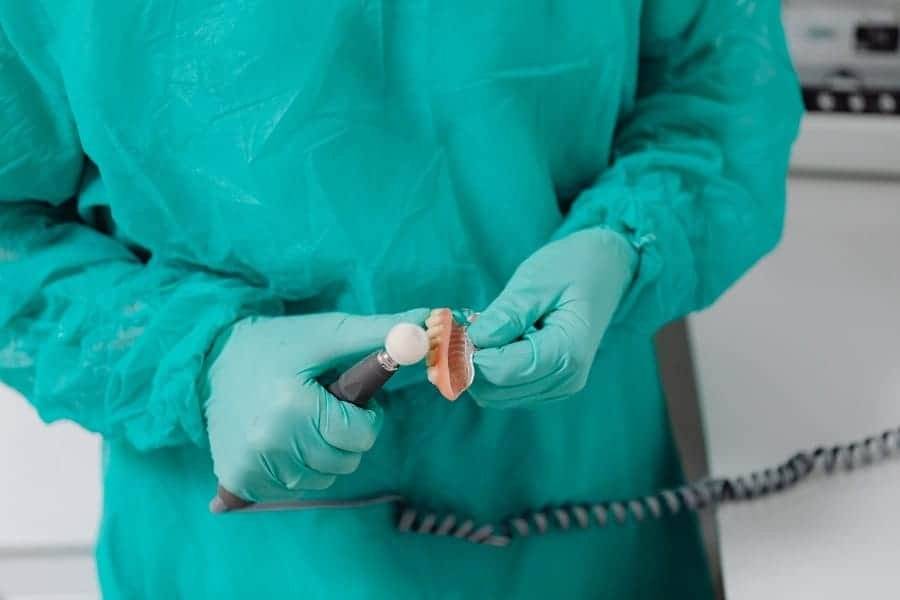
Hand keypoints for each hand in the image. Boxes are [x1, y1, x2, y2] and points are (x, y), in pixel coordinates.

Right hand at [204, 309, 427, 502]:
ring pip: (322, 479)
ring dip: (322, 454)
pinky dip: (296, 469)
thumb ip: (379, 333)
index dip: (364, 416)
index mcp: (292, 406)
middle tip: (323, 406)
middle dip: (345, 435)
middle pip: (345, 462)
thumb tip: (426, 324)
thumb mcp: (328, 333)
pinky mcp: (237, 479)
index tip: (344, 397)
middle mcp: (268, 442)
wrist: (209, 359)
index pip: (361, 436)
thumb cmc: (277, 343)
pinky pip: (292, 490)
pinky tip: (281, 439)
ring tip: (300, 420)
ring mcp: (250, 466)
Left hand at [467, 227, 635, 407]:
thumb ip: (507, 313)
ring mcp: (559, 385)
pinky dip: (488, 371)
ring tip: (476, 331)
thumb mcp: (538, 281)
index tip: (448, 334)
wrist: (606, 268)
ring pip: (496, 396)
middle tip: (455, 330)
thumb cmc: (574, 267)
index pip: (505, 371)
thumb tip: (474, 340)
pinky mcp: (548, 384)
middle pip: (497, 390)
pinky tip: (492, 342)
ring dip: (476, 369)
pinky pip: (506, 390)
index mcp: (569, 351)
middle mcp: (566, 378)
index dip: (470, 356)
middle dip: (468, 364)